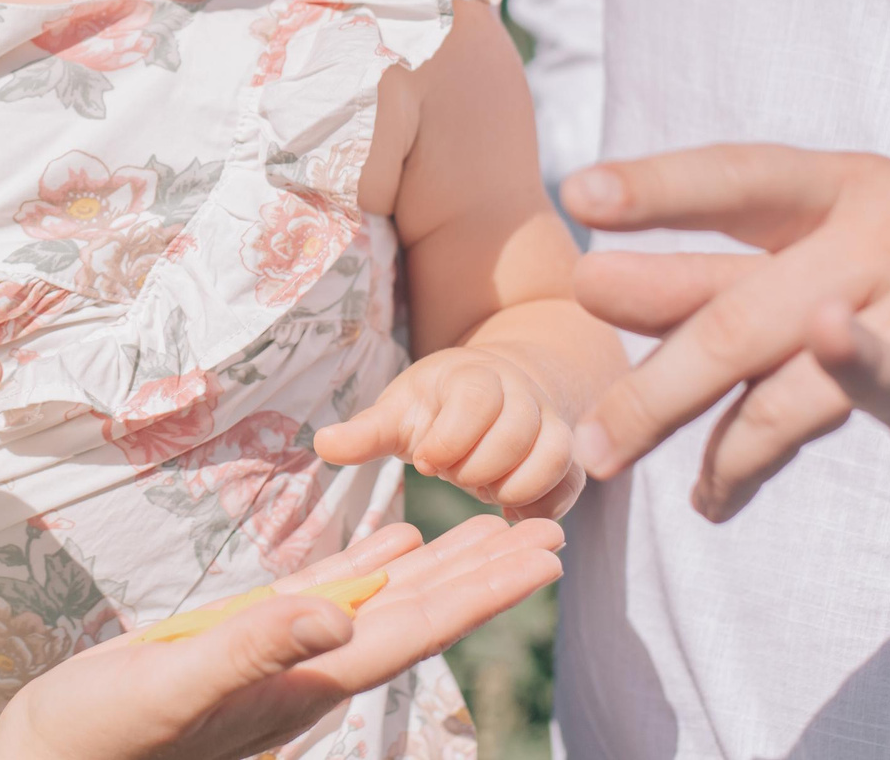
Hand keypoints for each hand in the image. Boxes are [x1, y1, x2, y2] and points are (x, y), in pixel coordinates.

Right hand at [0, 516, 564, 759]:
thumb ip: (256, 649)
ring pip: (381, 598)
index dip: (480, 594)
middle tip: (552, 525)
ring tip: (496, 524)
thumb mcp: (175, 687)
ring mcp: (278, 653)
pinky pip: (324, 592)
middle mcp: (306, 669)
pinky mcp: (242, 639)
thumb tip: (340, 615)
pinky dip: (367, 564)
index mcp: (304, 683)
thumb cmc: (103, 738)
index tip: (542, 558)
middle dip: (484, 572)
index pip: (414, 630)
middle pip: (418, 612)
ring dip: (441, 563)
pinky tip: (398, 541)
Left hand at [313, 349, 586, 519]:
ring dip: (511, 486)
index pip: (477, 400)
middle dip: (477, 467)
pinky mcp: (569, 461)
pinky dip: (538, 507)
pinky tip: (506, 512)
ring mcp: (553, 426)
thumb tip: (321, 445)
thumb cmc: (437, 407)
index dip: (450, 438)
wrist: (495, 393)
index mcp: (476, 376)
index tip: (426, 461)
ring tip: (481, 490)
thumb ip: (366, 431)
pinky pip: (568, 487)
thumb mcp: (399, 412)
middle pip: (517, 433)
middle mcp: (524, 396)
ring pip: (553, 458)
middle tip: (453, 475)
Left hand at [564, 145, 889, 520]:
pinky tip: (814, 377)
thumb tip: (591, 276)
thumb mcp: (825, 262)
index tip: (580, 193)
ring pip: (793, 373)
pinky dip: (857, 371)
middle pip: (741, 307)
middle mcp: (887, 234)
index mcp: (846, 188)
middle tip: (587, 435)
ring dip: (717, 441)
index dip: (660, 187)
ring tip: (666, 491)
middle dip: (656, 378)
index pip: (739, 180)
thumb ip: (717, 276)